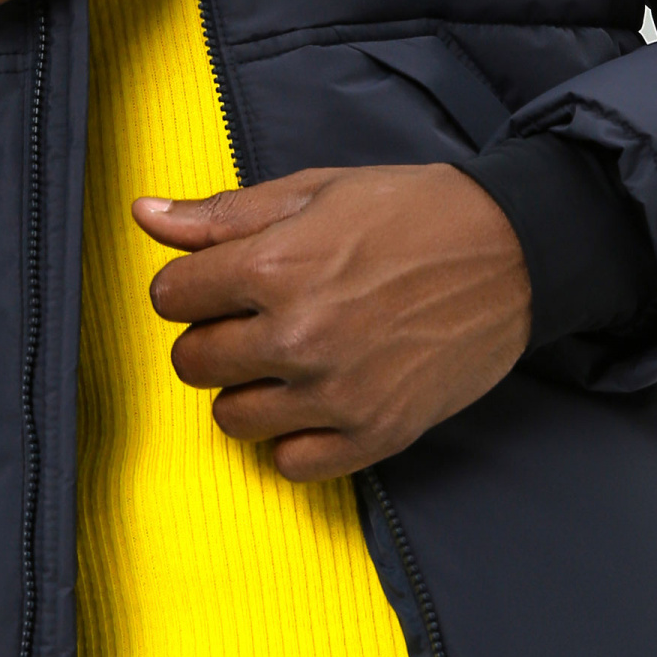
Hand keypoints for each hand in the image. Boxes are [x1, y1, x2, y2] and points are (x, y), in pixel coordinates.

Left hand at [134, 166, 532, 481]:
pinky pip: (291, 463)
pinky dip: (294, 436)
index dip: (189, 285)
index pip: (170, 297)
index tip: (218, 282)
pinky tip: (316, 399)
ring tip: (287, 359)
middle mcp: (298, 336)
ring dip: (248, 389)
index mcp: (275, 265)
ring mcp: (336, 393)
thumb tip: (144, 216)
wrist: (512, 253)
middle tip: (256, 318)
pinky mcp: (375, 434)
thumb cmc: (411, 212)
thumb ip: (223, 215)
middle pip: (193, 362)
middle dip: (212, 337)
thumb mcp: (313, 192)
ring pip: (231, 419)